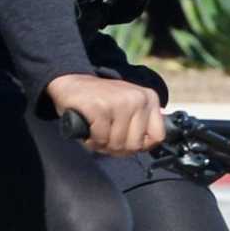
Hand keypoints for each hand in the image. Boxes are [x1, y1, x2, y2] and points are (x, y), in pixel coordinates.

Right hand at [47, 73, 165, 156]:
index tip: (126, 140)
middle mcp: (137, 98)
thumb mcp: (129, 108)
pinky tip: (89, 130)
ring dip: (103, 144)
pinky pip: (101, 139)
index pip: (157, 136)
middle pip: (135, 145)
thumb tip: (147, 145)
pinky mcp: (99, 107)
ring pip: (117, 143)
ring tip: (96, 132)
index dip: (140, 145)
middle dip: (118, 148)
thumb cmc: (101, 102)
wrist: (72, 83)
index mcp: (149, 98)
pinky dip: (92, 140)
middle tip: (106, 137)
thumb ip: (141, 124)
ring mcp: (119, 101)